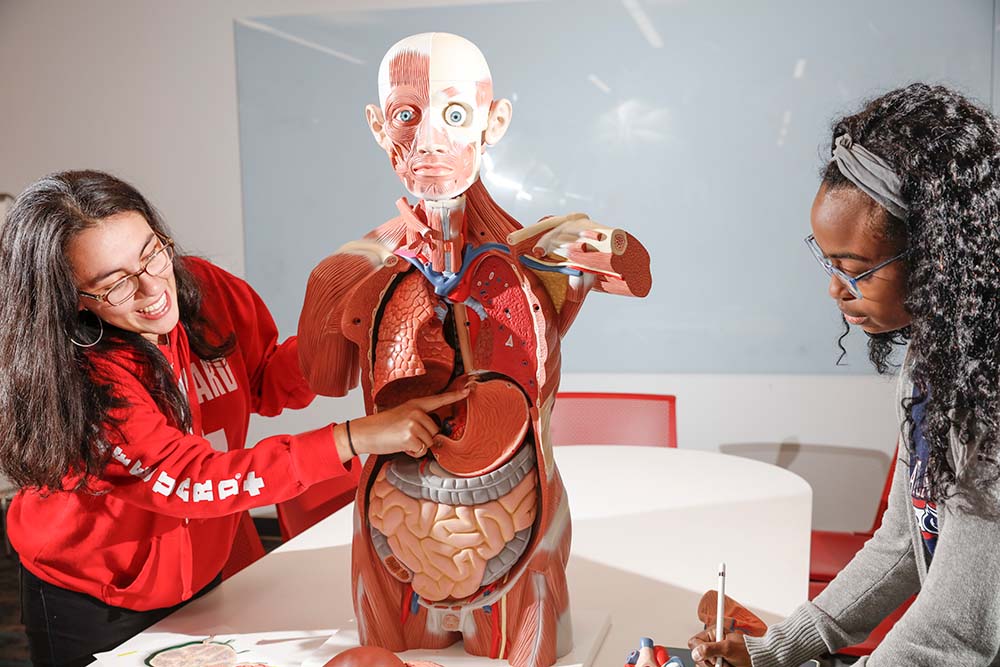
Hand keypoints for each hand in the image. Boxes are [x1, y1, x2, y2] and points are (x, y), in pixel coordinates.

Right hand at [336, 388, 469, 458]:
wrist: (364, 432)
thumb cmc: (383, 427)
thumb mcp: (402, 417)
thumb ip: (420, 421)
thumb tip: (436, 437)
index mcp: (415, 404)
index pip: (439, 399)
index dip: (456, 395)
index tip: (469, 390)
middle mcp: (417, 412)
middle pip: (435, 431)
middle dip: (424, 439)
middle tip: (405, 436)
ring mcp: (414, 423)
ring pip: (430, 443)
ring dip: (418, 447)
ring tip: (402, 440)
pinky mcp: (410, 436)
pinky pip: (422, 451)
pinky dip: (413, 453)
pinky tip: (401, 446)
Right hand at [688, 629, 750, 666]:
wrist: (757, 660)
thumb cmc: (747, 651)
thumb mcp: (729, 648)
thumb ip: (711, 649)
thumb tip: (696, 653)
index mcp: (712, 634)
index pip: (694, 642)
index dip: (700, 651)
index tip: (711, 658)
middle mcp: (710, 644)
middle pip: (697, 657)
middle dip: (709, 663)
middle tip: (720, 663)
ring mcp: (713, 656)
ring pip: (702, 665)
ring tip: (726, 665)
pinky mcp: (716, 664)